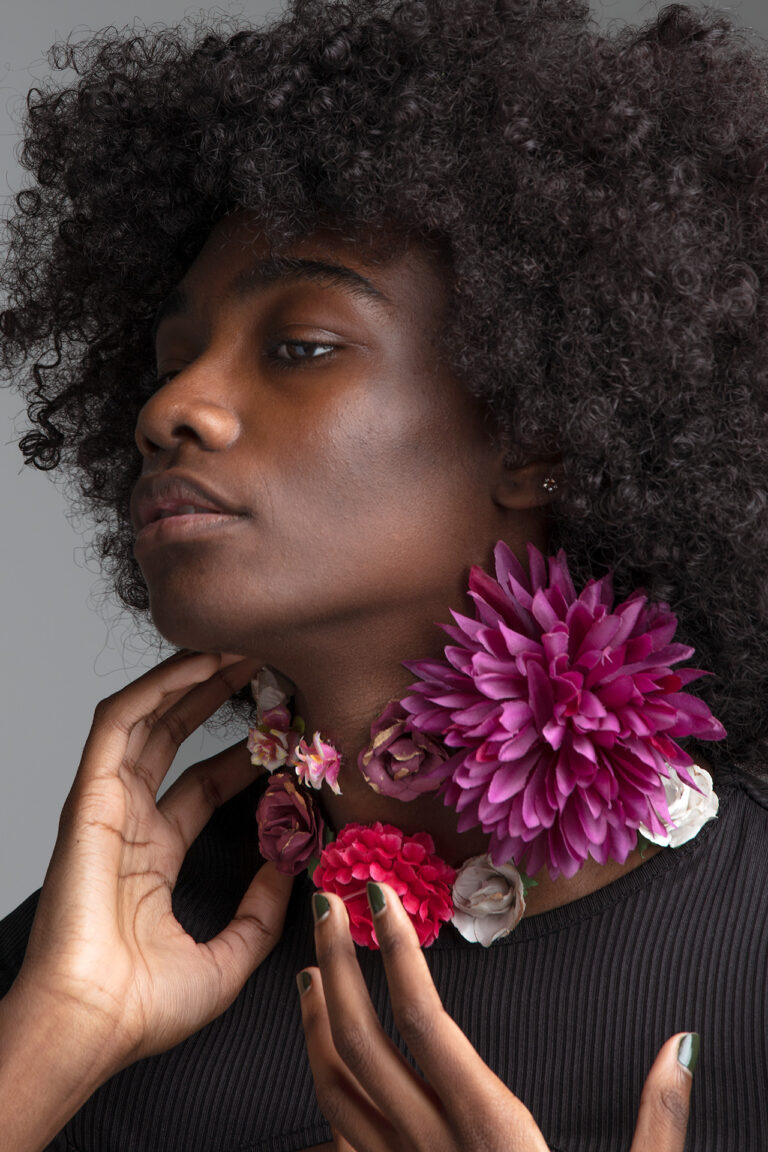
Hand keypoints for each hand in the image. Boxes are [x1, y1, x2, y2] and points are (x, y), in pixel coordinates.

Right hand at [8, 651, 292, 1075]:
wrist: (90, 1026)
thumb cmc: (144, 1008)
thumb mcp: (228, 957)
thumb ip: (261, 912)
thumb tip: (292, 867)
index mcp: (152, 859)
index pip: (203, 785)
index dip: (243, 754)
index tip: (285, 730)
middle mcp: (129, 823)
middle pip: (176, 739)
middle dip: (218, 700)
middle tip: (265, 668)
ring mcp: (106, 806)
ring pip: (147, 719)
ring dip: (190, 680)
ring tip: (239, 648)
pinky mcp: (88, 796)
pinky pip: (118, 724)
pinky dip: (156, 687)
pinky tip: (198, 663)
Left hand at [299, 883, 694, 1151]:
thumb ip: (659, 1123)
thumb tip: (682, 1046)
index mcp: (492, 1135)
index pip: (427, 1021)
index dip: (398, 952)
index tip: (380, 898)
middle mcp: (432, 1151)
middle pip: (365, 1042)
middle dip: (338, 964)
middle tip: (326, 904)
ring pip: (334, 1088)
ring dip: (315, 1021)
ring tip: (309, 969)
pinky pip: (337, 1139)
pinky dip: (322, 1087)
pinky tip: (324, 1062)